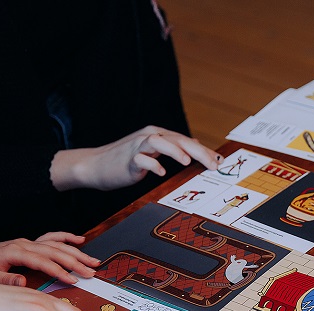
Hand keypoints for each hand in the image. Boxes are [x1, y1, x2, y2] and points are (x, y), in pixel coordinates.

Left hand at [0, 232, 100, 285]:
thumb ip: (5, 280)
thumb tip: (24, 282)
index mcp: (15, 252)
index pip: (42, 261)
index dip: (58, 270)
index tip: (72, 280)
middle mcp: (25, 244)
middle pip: (55, 251)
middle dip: (75, 262)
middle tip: (91, 272)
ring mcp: (29, 243)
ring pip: (57, 245)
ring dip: (76, 252)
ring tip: (93, 261)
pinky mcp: (30, 244)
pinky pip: (51, 238)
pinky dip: (66, 238)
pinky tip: (80, 240)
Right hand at [50, 126, 222, 190]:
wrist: (94, 166)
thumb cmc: (125, 162)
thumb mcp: (152, 153)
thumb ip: (172, 149)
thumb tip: (194, 146)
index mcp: (158, 135)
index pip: (185, 140)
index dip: (204, 150)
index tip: (219, 162)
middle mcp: (149, 137)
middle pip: (177, 139)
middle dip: (197, 151)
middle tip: (213, 164)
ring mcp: (137, 147)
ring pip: (159, 142)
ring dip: (174, 151)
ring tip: (188, 162)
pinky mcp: (127, 160)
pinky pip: (141, 160)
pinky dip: (152, 165)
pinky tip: (161, 172)